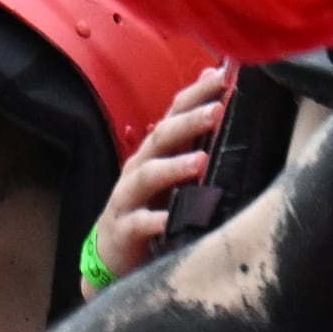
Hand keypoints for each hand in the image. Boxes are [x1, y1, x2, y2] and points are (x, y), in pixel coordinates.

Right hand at [89, 64, 227, 281]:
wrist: (110, 254)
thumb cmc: (148, 207)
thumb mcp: (169, 171)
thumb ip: (190, 139)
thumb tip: (217, 98)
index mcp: (154, 152)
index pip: (174, 114)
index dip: (195, 94)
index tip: (222, 77)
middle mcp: (139, 168)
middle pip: (161, 137)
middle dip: (189, 122)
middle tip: (217, 111)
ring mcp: (128, 198)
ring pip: (148, 176)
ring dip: (173, 167)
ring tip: (200, 160)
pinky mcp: (124, 229)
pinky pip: (139, 223)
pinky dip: (154, 220)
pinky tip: (168, 220)